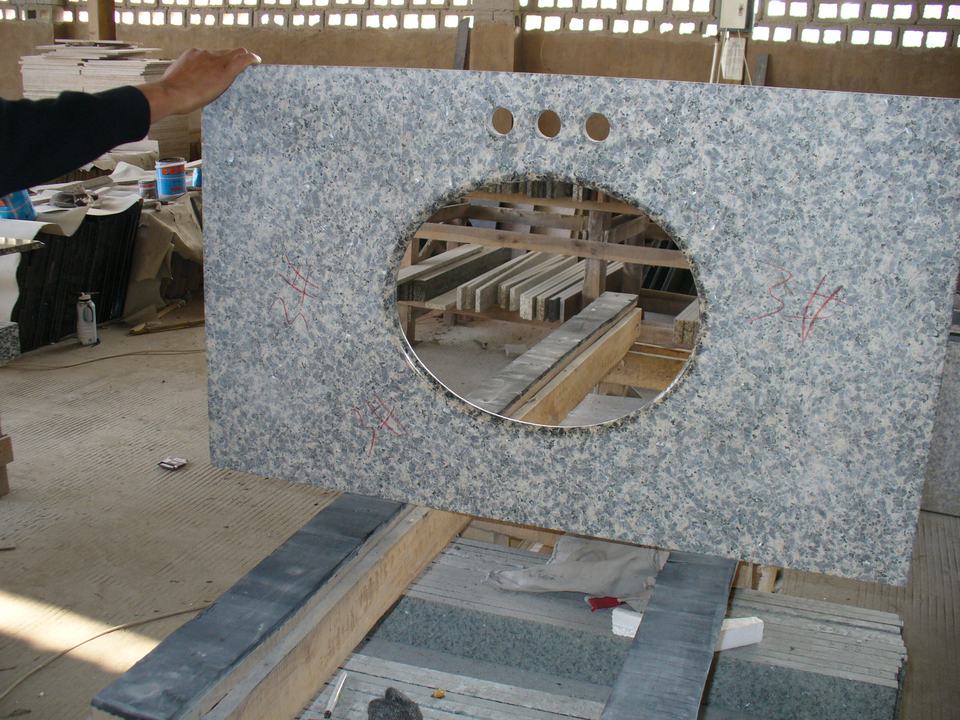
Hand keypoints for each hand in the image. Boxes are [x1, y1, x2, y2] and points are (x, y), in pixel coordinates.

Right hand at [138, 47, 260, 122]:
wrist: (170, 93)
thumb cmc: (170, 93)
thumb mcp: (176, 79)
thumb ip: (186, 77)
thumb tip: (187, 84)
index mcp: (193, 55)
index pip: (212, 54)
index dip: (220, 59)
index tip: (223, 65)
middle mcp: (205, 54)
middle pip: (225, 52)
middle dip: (234, 58)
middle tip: (242, 66)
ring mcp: (216, 60)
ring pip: (236, 54)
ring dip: (243, 60)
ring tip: (253, 65)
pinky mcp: (225, 70)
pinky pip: (243, 60)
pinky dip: (252, 59)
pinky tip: (258, 62)